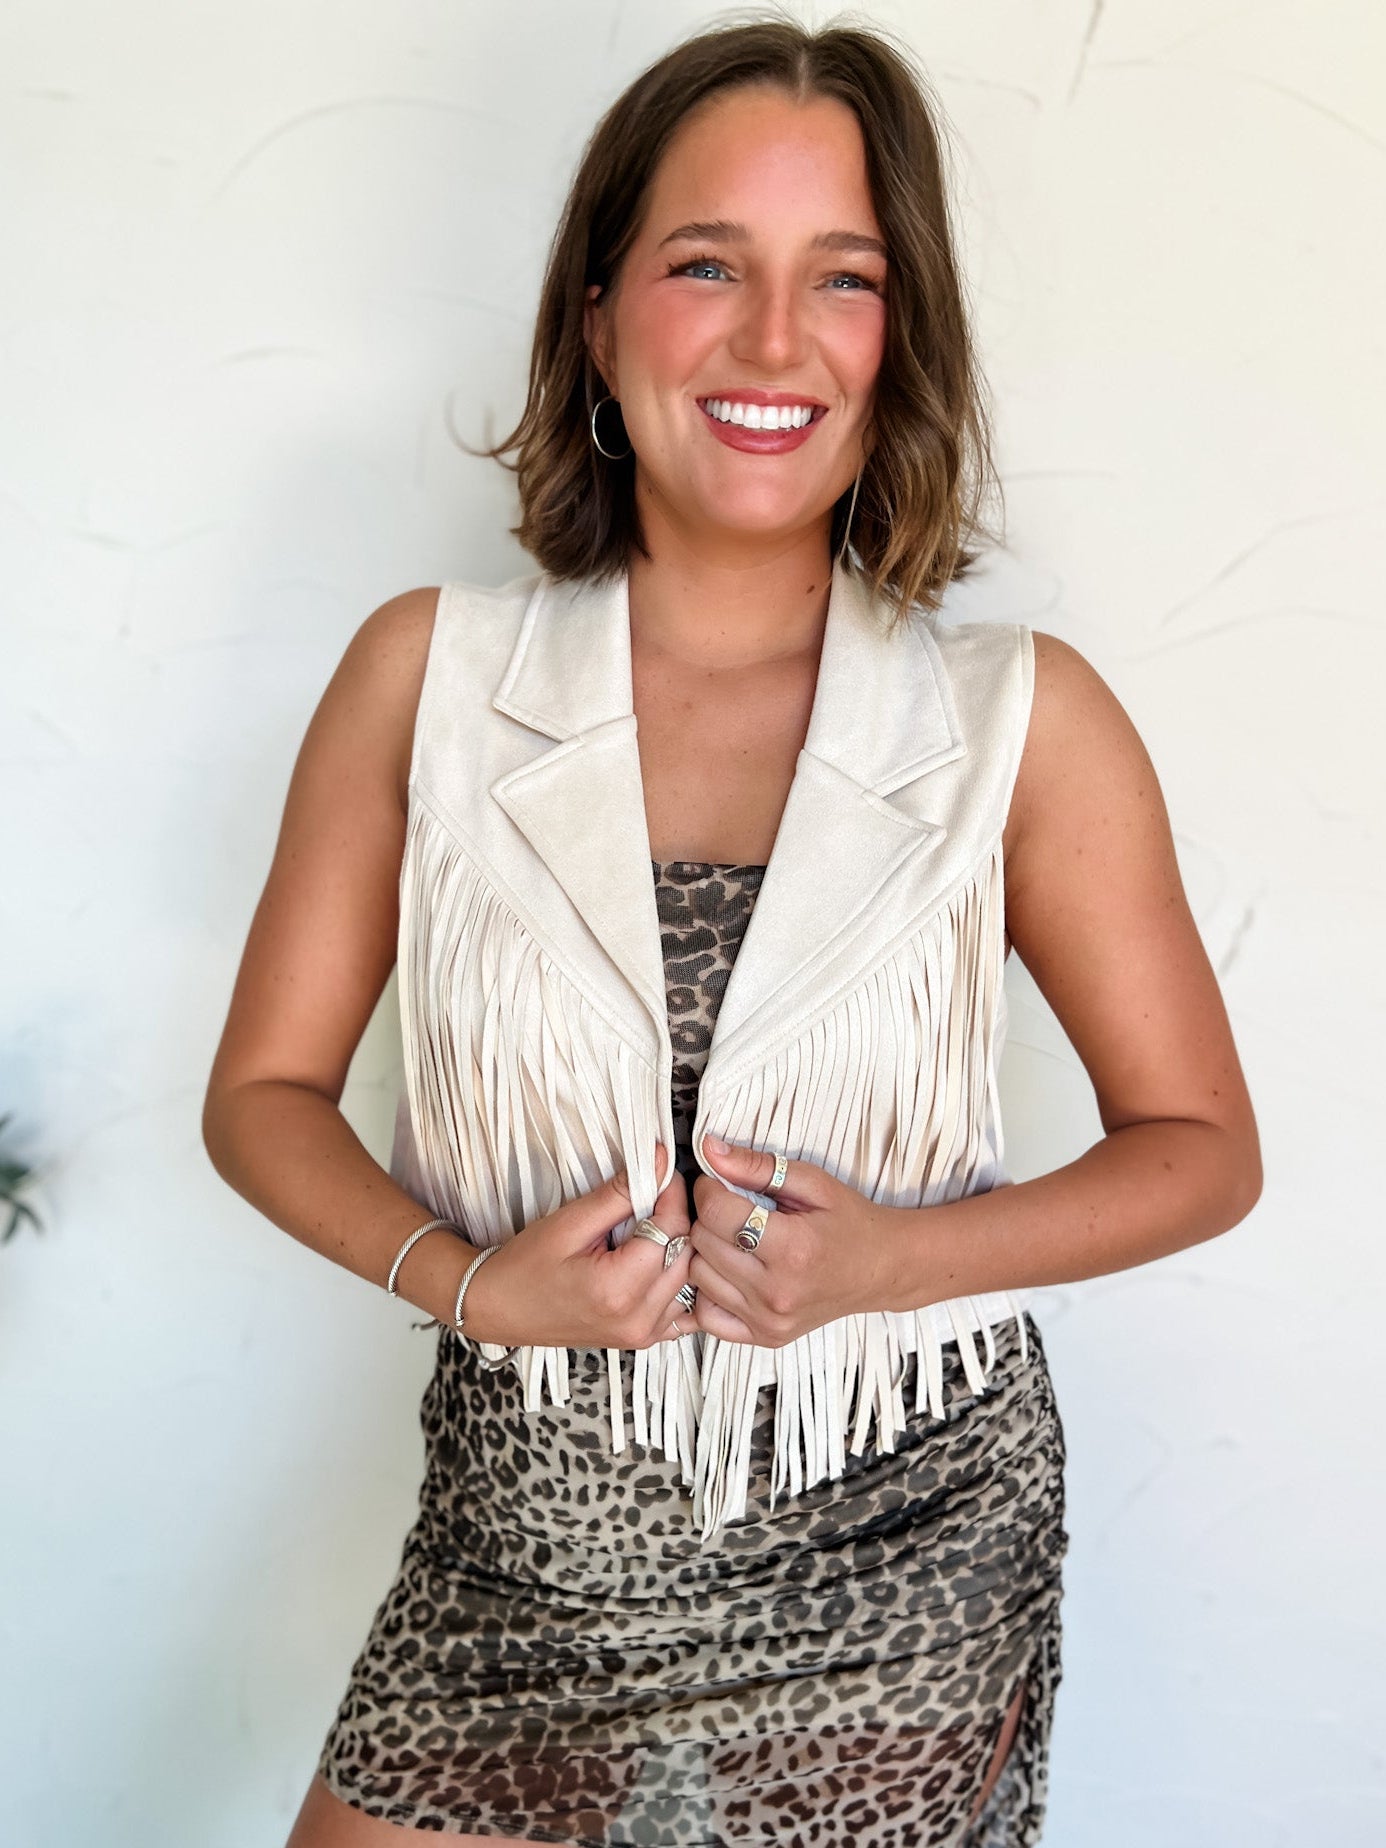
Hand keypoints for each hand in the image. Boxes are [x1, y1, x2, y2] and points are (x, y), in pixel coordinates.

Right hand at [460, 1141, 693, 1350]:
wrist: (499, 1308)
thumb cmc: (524, 1267)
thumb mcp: (569, 1222)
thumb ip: (619, 1193)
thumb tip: (659, 1161)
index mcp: (618, 1290)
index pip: (673, 1229)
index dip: (671, 1193)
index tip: (658, 1173)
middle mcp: (637, 1319)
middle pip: (687, 1254)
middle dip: (676, 1219)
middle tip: (651, 1197)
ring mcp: (642, 1334)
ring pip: (691, 1280)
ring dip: (680, 1249)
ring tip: (650, 1229)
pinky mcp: (642, 1339)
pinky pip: (684, 1308)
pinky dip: (679, 1281)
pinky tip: (656, 1262)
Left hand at [669, 1135, 899, 1346]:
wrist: (881, 1269)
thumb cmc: (850, 1222)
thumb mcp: (812, 1183)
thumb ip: (758, 1167)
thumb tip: (710, 1151)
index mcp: (792, 1248)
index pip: (716, 1213)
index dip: (708, 1189)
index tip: (717, 1183)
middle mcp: (777, 1291)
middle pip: (703, 1243)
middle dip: (708, 1218)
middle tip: (729, 1209)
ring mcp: (770, 1320)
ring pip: (698, 1277)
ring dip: (706, 1252)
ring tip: (733, 1239)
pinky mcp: (766, 1337)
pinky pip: (707, 1315)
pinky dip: (709, 1290)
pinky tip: (730, 1273)